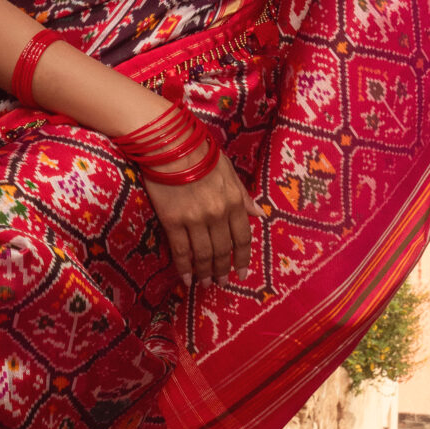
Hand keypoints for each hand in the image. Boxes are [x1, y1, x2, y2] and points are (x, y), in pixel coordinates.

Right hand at [147, 150, 254, 284]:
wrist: (169, 144)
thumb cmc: (200, 153)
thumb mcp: (229, 171)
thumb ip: (243, 195)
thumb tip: (260, 214)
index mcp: (234, 201)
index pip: (243, 238)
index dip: (243, 258)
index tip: (242, 272)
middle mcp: (218, 214)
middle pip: (223, 250)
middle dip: (223, 269)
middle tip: (222, 282)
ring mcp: (195, 219)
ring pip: (204, 254)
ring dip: (205, 272)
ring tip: (205, 283)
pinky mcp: (173, 221)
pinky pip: (181, 250)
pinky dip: (185, 267)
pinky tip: (187, 278)